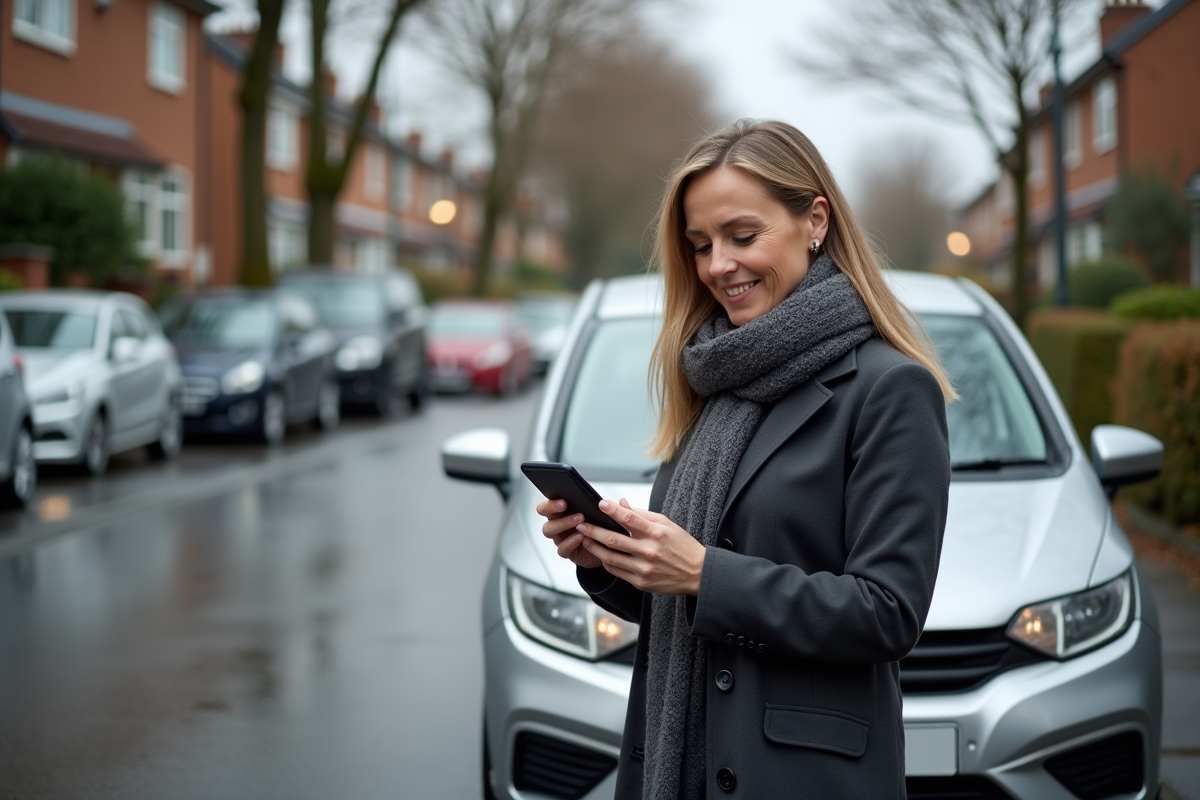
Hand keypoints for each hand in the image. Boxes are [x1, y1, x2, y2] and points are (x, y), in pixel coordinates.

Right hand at [537, 498, 603, 569]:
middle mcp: (556, 525)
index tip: (564, 502)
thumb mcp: (596, 511)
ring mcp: (560, 538)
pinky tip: (582, 537)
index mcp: (559, 512)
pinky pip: (563, 548)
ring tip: (581, 522)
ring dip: (564, 524)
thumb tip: (596, 498)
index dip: (550, 505)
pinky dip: (571, 542)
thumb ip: (590, 503)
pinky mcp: (566, 551)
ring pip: (550, 532)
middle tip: (575, 511)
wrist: (606, 546)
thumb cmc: (599, 524)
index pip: (544, 507)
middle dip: (557, 514)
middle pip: (546, 519)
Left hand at [577, 498, 705, 595]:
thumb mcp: (667, 524)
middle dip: (594, 530)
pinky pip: (616, 571)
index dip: (612, 511)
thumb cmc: (682, 545)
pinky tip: (599, 554)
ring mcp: (644, 568)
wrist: (697, 573)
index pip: (630, 518)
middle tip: (580, 524)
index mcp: (657, 533)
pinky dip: (605, 561)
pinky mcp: (641, 582)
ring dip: (594, 547)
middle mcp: (649, 551)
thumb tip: (621, 504)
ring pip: (611, 557)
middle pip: (614, 539)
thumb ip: (642, 514)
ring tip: (585, 538)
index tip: (599, 504)